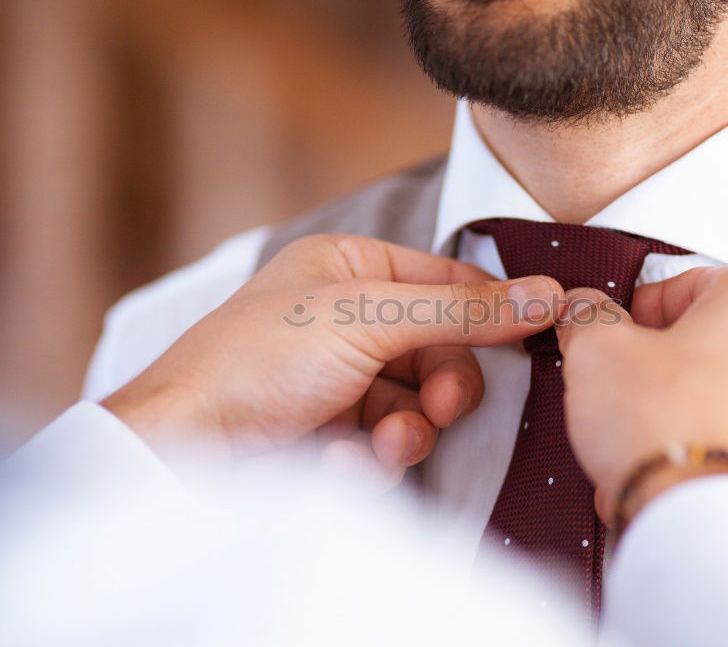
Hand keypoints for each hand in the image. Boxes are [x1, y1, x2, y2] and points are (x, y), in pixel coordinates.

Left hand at [103, 234, 563, 483]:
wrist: (182, 448)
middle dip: (441, 386)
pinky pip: (382, 445)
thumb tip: (545, 293)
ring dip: (406, 432)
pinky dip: (367, 459)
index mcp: (347, 267)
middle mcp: (344, 318)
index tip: (542, 325)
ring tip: (379, 445)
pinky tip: (334, 461)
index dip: (492, 306)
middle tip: (438, 406)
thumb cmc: (256, 361)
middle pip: (438, 350)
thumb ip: (462, 311)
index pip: (446, 280)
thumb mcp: (367, 318)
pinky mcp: (327, 431)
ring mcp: (336, 377)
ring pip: (415, 406)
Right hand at [556, 267, 727, 525]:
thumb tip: (584, 311)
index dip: (636, 310)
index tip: (613, 333)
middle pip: (708, 340)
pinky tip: (659, 467)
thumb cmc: (667, 428)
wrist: (702, 527)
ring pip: (722, 394)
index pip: (685, 283)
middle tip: (623, 382)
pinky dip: (698, 450)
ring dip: (678, 408)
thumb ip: (588, 317)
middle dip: (660, 362)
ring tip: (636, 434)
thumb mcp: (598, 349)